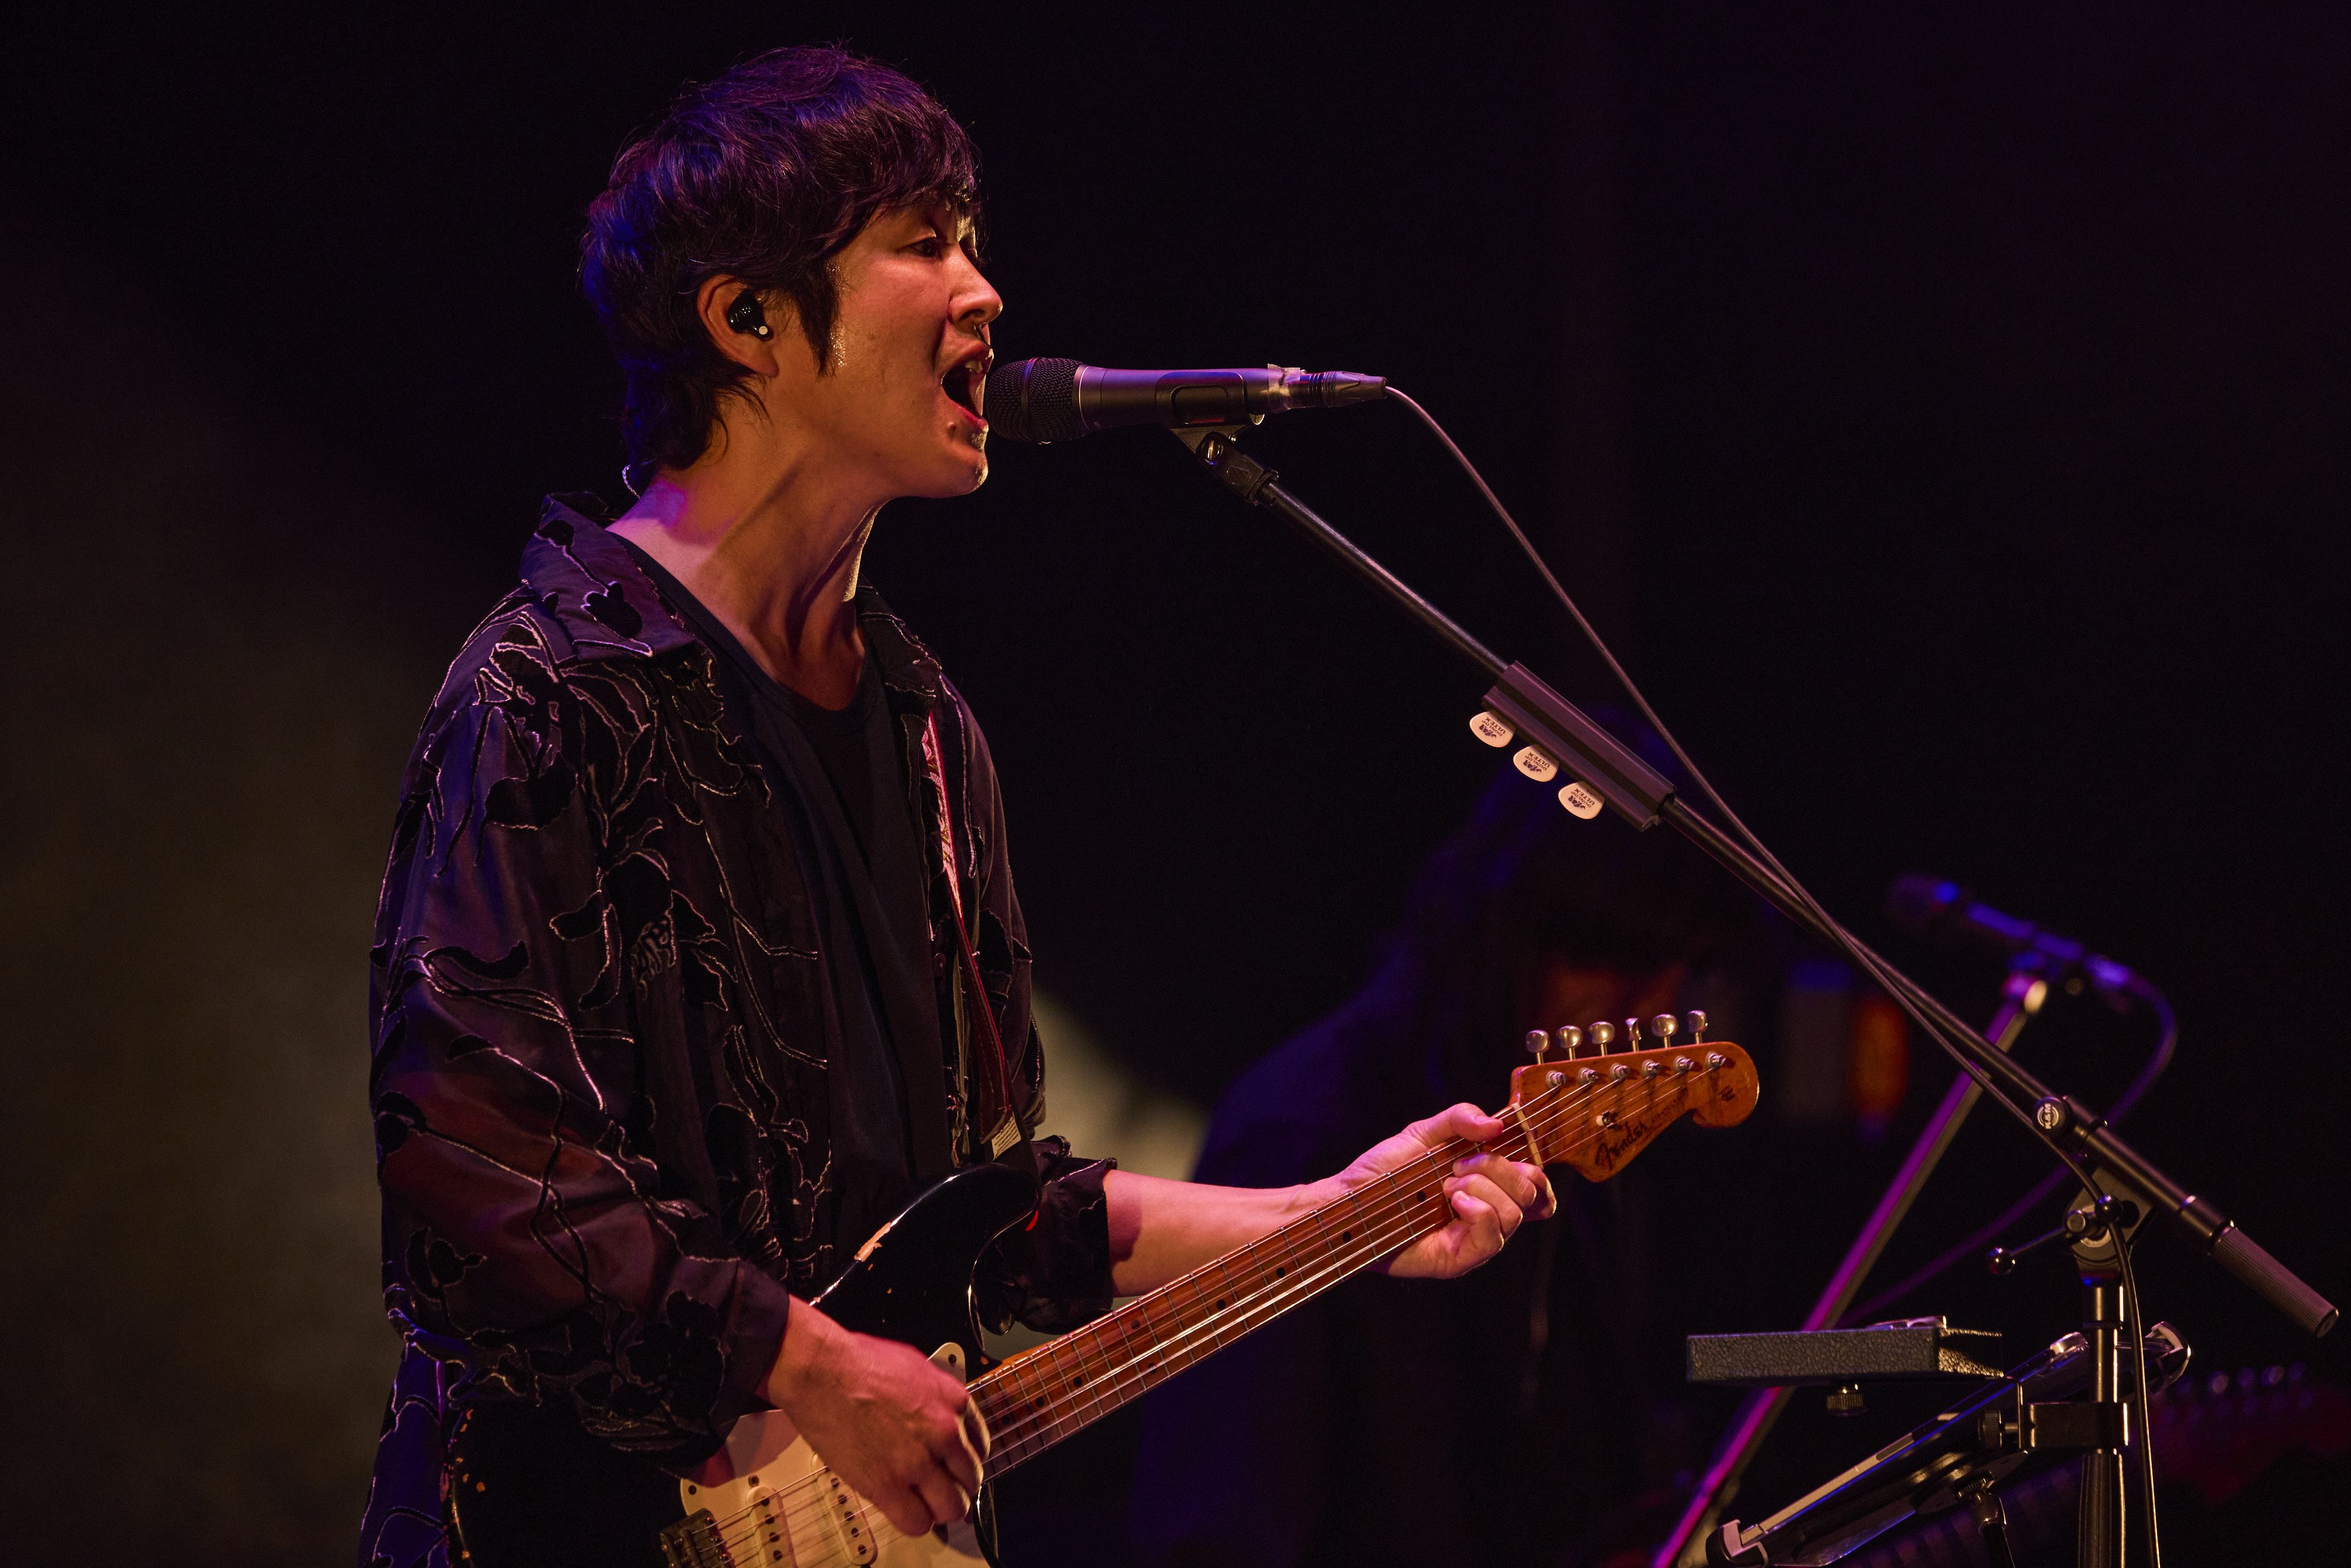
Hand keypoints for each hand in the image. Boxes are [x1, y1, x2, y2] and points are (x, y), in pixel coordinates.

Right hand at [762, 1300, 989, 1537]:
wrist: (821, 1371)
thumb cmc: (858, 1362)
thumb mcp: (917, 1367)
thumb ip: (936, 1397)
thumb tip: (939, 1414)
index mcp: (953, 1401)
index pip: (980, 1446)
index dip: (966, 1460)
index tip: (956, 1467)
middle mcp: (944, 1432)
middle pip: (970, 1480)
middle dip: (958, 1487)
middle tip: (943, 1489)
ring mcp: (917, 1461)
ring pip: (951, 1507)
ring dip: (941, 1509)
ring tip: (927, 1505)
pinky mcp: (887, 1484)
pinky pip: (917, 1522)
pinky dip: (915, 1522)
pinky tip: (906, 1511)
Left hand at [1329, 1103, 1555, 1278]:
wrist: (1351, 1201)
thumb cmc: (1385, 1171)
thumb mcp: (1424, 1133)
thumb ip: (1460, 1119)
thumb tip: (1498, 1124)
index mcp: (1487, 1185)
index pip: (1537, 1186)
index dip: (1535, 1168)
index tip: (1506, 1147)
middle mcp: (1487, 1213)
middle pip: (1531, 1193)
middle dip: (1498, 1168)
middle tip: (1458, 1164)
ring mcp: (1475, 1238)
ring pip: (1514, 1213)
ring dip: (1481, 1187)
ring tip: (1446, 1185)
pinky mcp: (1461, 1258)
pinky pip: (1493, 1237)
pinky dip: (1478, 1210)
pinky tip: (1452, 1200)